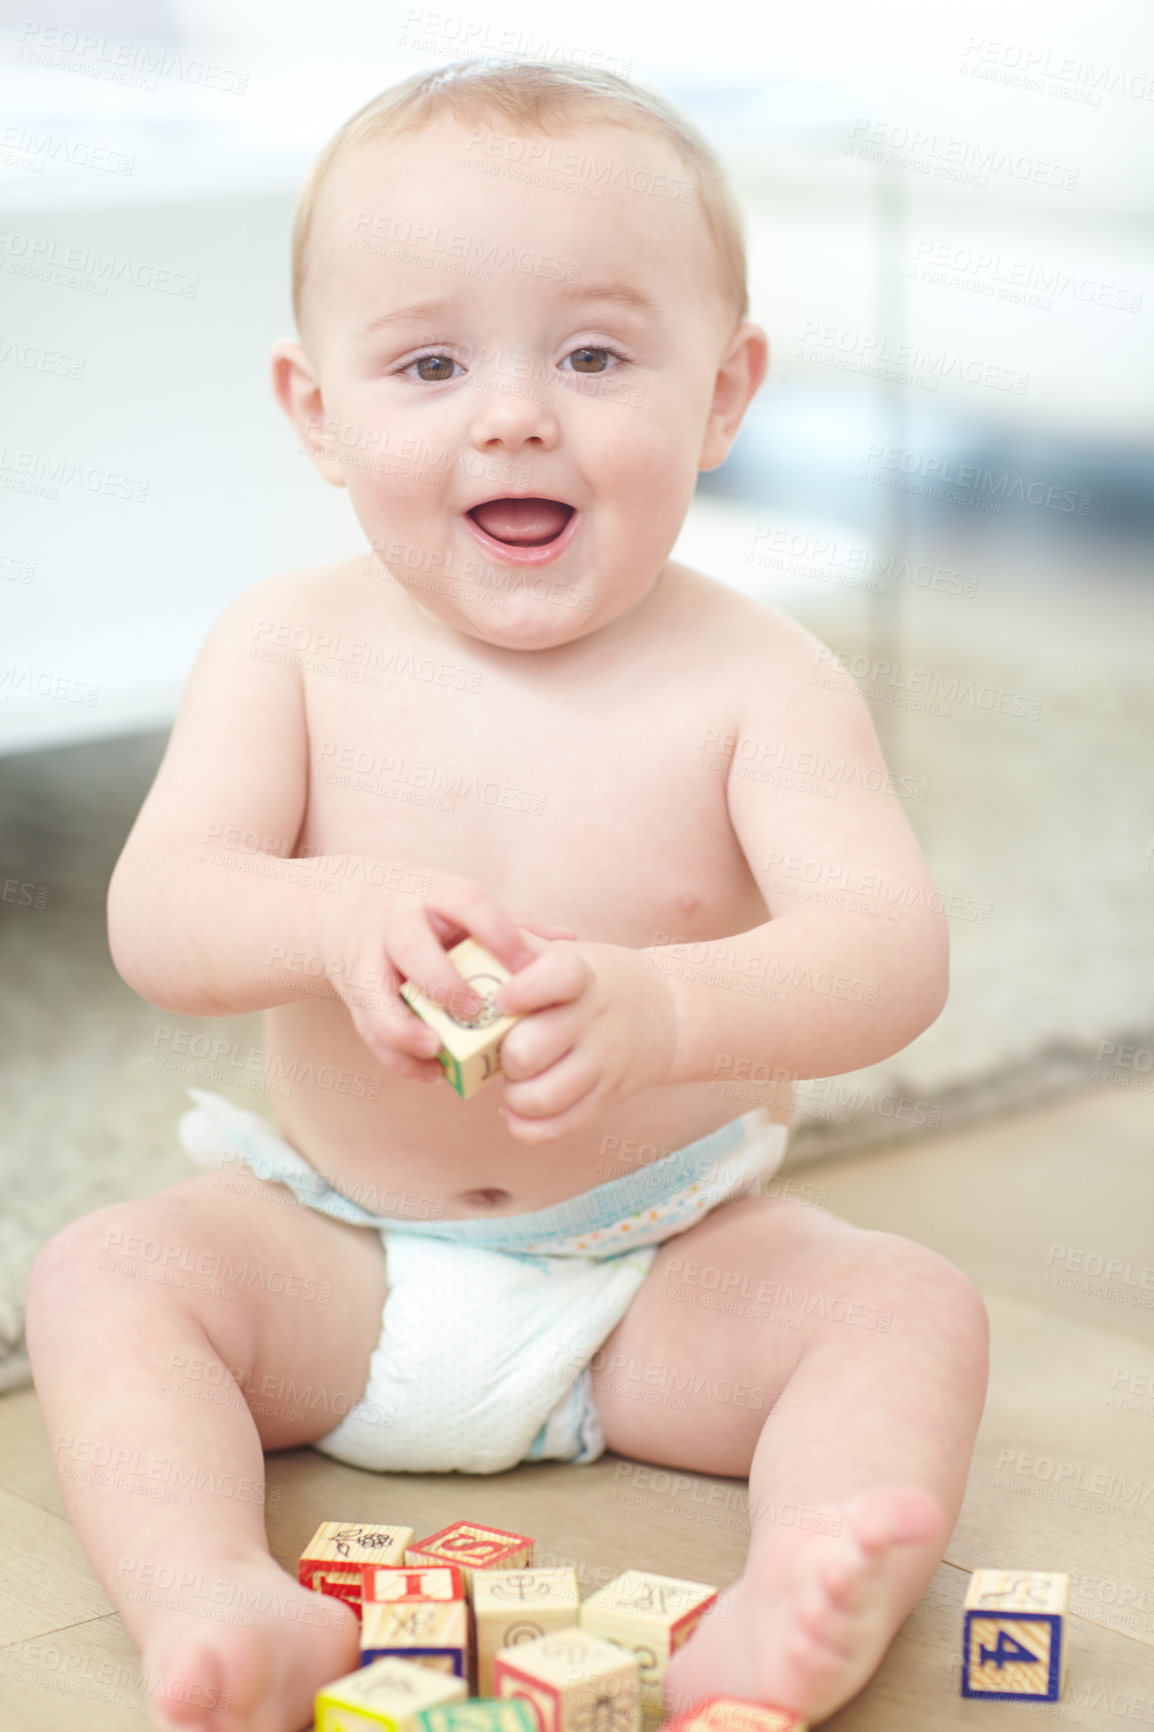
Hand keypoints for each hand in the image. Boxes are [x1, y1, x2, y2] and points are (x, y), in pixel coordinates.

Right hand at [318, 873, 575, 1082]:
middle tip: (475, 1011)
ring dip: (405, 1026)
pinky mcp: (353, 990)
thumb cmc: (422, 909)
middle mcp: (397, 920)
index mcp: (435, 893)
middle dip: (443, 981)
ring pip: (377, 992)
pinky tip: (431, 1072)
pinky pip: (369, 1027)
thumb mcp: (460, 904)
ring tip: (438, 1051)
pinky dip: (397, 1055)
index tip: (526, 965)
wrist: (342, 906)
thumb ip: (512, 924)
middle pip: (412, 946)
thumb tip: (570, 942)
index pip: (466, 902)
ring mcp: (369, 955)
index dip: (497, 932)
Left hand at [493, 939, 679, 1141]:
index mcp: (581, 974)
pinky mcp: (608, 1097)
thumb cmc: (595, 980)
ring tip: (515, 1081)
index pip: (558, 978)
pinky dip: (527, 1125)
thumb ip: (516, 947)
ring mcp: (604, 1062)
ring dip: (514, 1096)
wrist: (666, 1012)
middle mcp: (594, 1019)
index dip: (522, 991)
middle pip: (529, 1050)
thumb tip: (462, 943)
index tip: (502, 1000)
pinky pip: (558, 1127)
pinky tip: (521, 1108)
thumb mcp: (566, 953)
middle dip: (504, 1055)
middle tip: (505, 1050)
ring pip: (541, 1098)